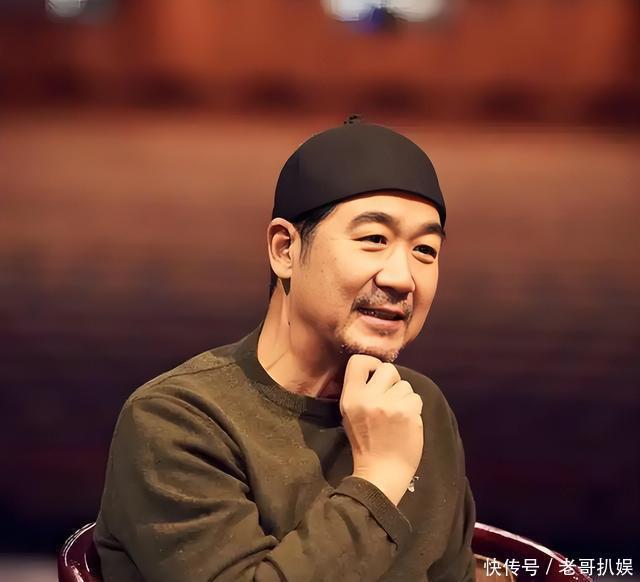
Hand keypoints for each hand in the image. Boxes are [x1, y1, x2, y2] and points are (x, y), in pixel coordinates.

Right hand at [339, 354, 423, 505]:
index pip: (358, 360)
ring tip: (397, 414)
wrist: (381, 472)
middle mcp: (368, 398)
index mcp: (350, 397)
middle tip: (390, 398)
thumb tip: (375, 370)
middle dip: (392, 381)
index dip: (371, 364)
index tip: (376, 376)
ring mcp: (389, 405)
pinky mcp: (408, 413)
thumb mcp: (350, 414)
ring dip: (404, 397)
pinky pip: (416, 398)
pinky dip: (414, 408)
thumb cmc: (366, 443)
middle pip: (388, 368)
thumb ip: (360, 391)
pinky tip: (407, 422)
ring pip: (405, 385)